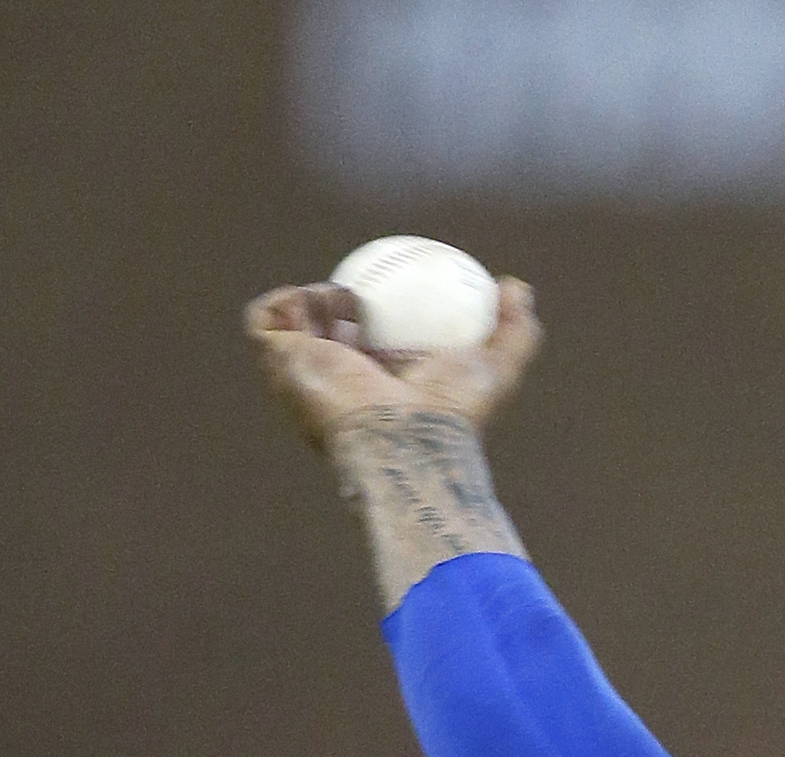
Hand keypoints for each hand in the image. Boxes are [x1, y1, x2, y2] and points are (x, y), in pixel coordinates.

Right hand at [244, 278, 541, 456]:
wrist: (407, 440)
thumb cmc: (450, 416)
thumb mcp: (495, 366)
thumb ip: (513, 332)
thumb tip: (518, 288)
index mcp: (371, 394)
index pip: (363, 345)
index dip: (374, 316)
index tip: (397, 295)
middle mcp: (329, 390)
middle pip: (320, 334)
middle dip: (336, 311)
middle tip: (367, 298)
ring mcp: (295, 379)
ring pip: (290, 322)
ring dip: (313, 303)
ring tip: (350, 306)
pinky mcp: (274, 364)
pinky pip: (266, 317)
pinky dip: (291, 301)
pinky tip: (326, 307)